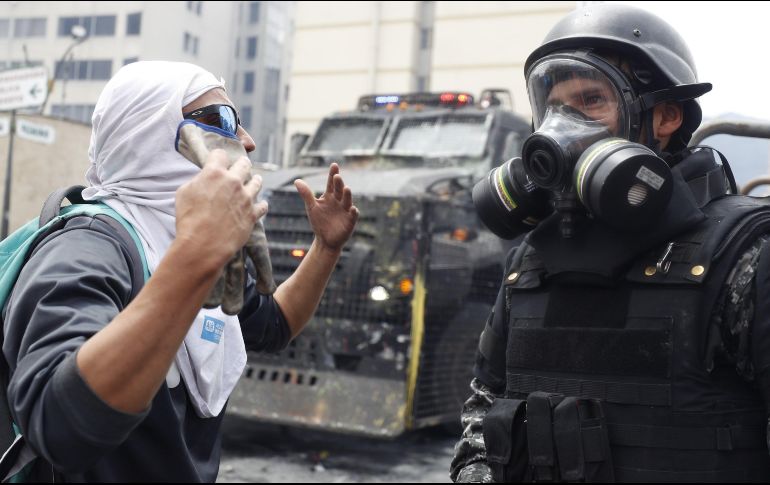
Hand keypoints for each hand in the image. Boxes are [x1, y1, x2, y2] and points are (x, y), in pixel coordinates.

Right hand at [175, 150, 267, 269]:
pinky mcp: (253, 213)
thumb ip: (197, 181)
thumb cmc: (189, 220)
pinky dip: (260, 204)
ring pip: (258, 181)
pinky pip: (263, 205)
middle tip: (240, 167)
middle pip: (244, 163)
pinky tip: (258, 205)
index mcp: (214, 173)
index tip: (218, 160)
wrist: (202, 245)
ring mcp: (246, 198)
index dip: (218, 157)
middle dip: (241, 164)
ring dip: (255, 181)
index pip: (220, 154)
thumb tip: (205, 179)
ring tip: (254, 181)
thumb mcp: (183, 193)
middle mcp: (233, 182)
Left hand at [294, 163, 358, 253]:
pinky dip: (353, 212)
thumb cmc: (319, 222)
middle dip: (339, 183)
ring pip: (347, 201)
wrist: (324, 240)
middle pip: (339, 190)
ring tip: (346, 188)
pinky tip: (353, 209)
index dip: (333, 174)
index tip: (334, 165)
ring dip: (348, 195)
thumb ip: (306, 194)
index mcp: (330, 196)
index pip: (331, 183)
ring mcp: (345, 210)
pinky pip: (353, 215)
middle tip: (337, 176)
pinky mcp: (350, 221)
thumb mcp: (311, 207)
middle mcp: (339, 201)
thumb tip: (297, 180)